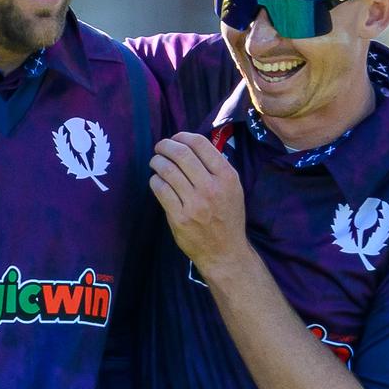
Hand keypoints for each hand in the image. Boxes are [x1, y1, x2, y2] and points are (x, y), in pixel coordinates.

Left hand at [149, 132, 247, 271]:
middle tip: (160, 147)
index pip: (201, 144)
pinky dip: (155, 181)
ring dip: (157, 162)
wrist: (225, 252)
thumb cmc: (227, 217)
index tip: (176, 138)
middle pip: (181, 154)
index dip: (183, 136)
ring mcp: (195, 203)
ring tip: (156, 162)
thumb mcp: (233, 189)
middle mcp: (211, 188)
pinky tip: (157, 181)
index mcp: (227, 177)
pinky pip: (160, 189)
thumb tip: (192, 144)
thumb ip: (217, 167)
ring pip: (167, 170)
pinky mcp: (179, 217)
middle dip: (165, 146)